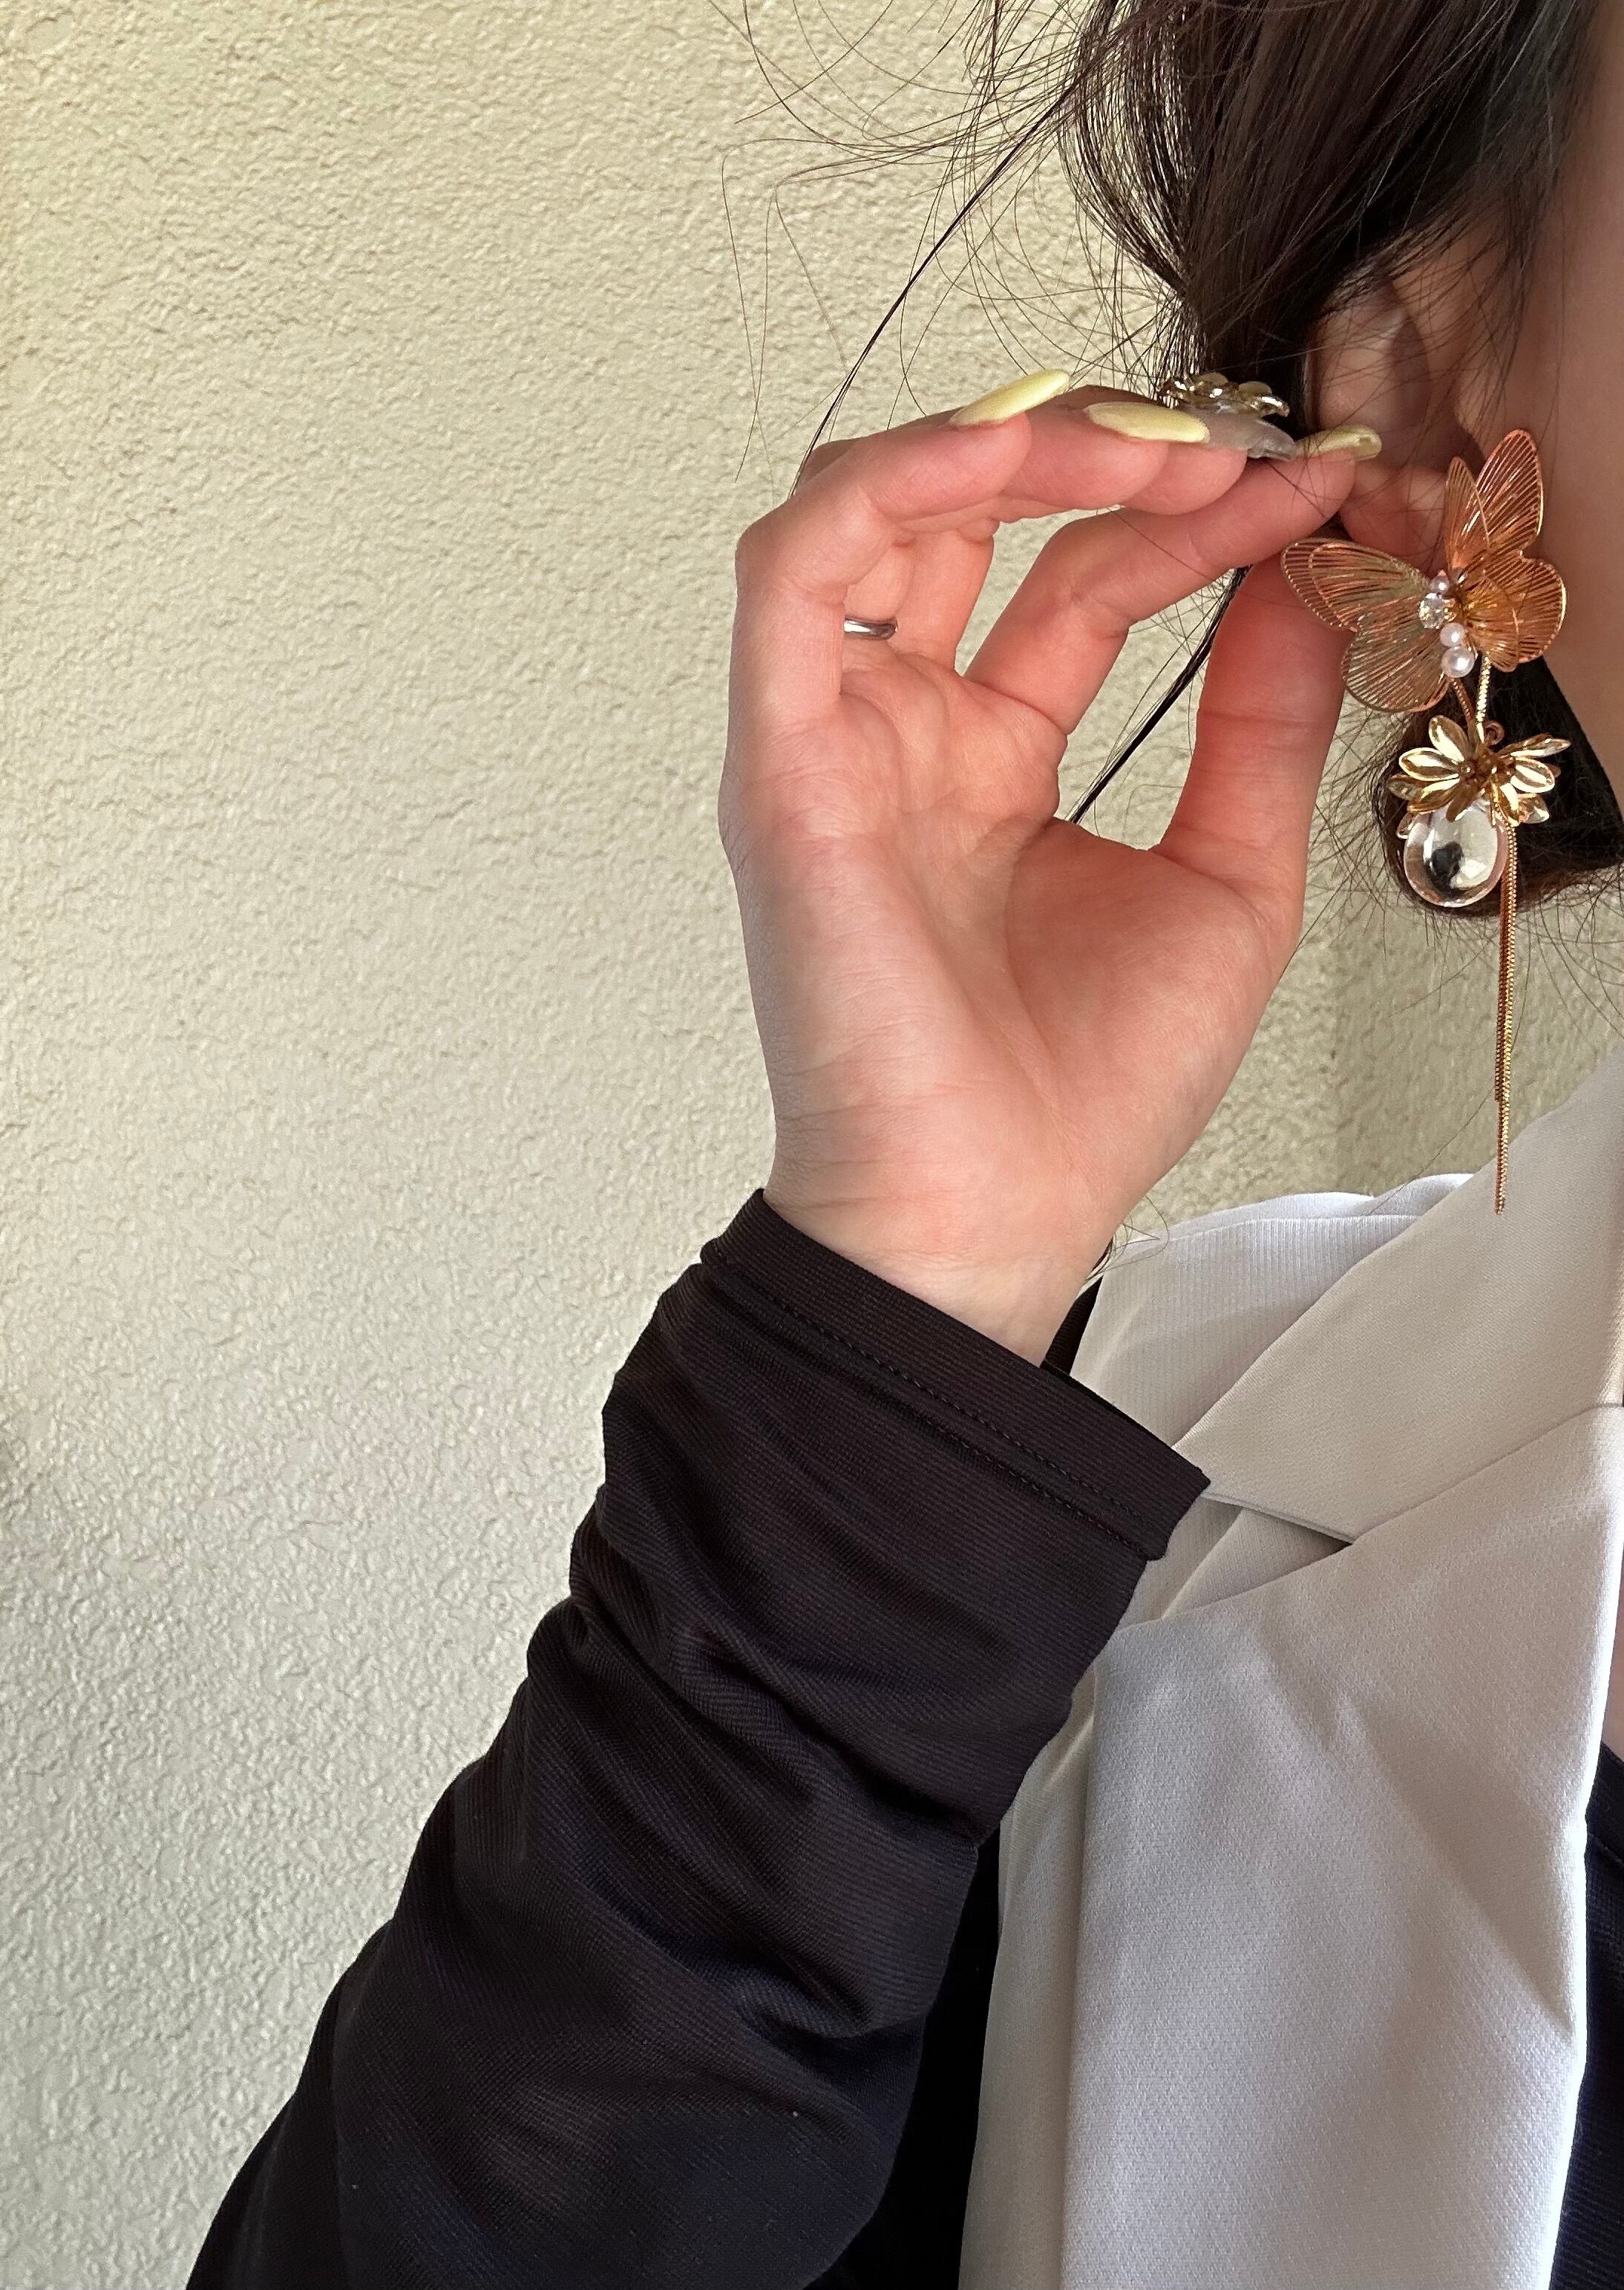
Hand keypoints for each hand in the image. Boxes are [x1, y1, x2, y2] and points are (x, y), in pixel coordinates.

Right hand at [721, 377, 1358, 1360]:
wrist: (991, 1215)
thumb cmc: (1083, 1092)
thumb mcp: (1228, 882)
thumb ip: (1256, 727)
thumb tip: (1301, 579)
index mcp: (993, 763)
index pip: (1082, 583)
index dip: (1192, 521)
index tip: (1309, 492)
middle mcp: (907, 735)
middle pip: (977, 525)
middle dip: (1109, 460)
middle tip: (1235, 446)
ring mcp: (838, 741)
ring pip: (871, 513)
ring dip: (1007, 446)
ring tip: (1151, 445)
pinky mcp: (781, 762)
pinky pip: (795, 577)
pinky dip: (887, 488)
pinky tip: (1005, 456)